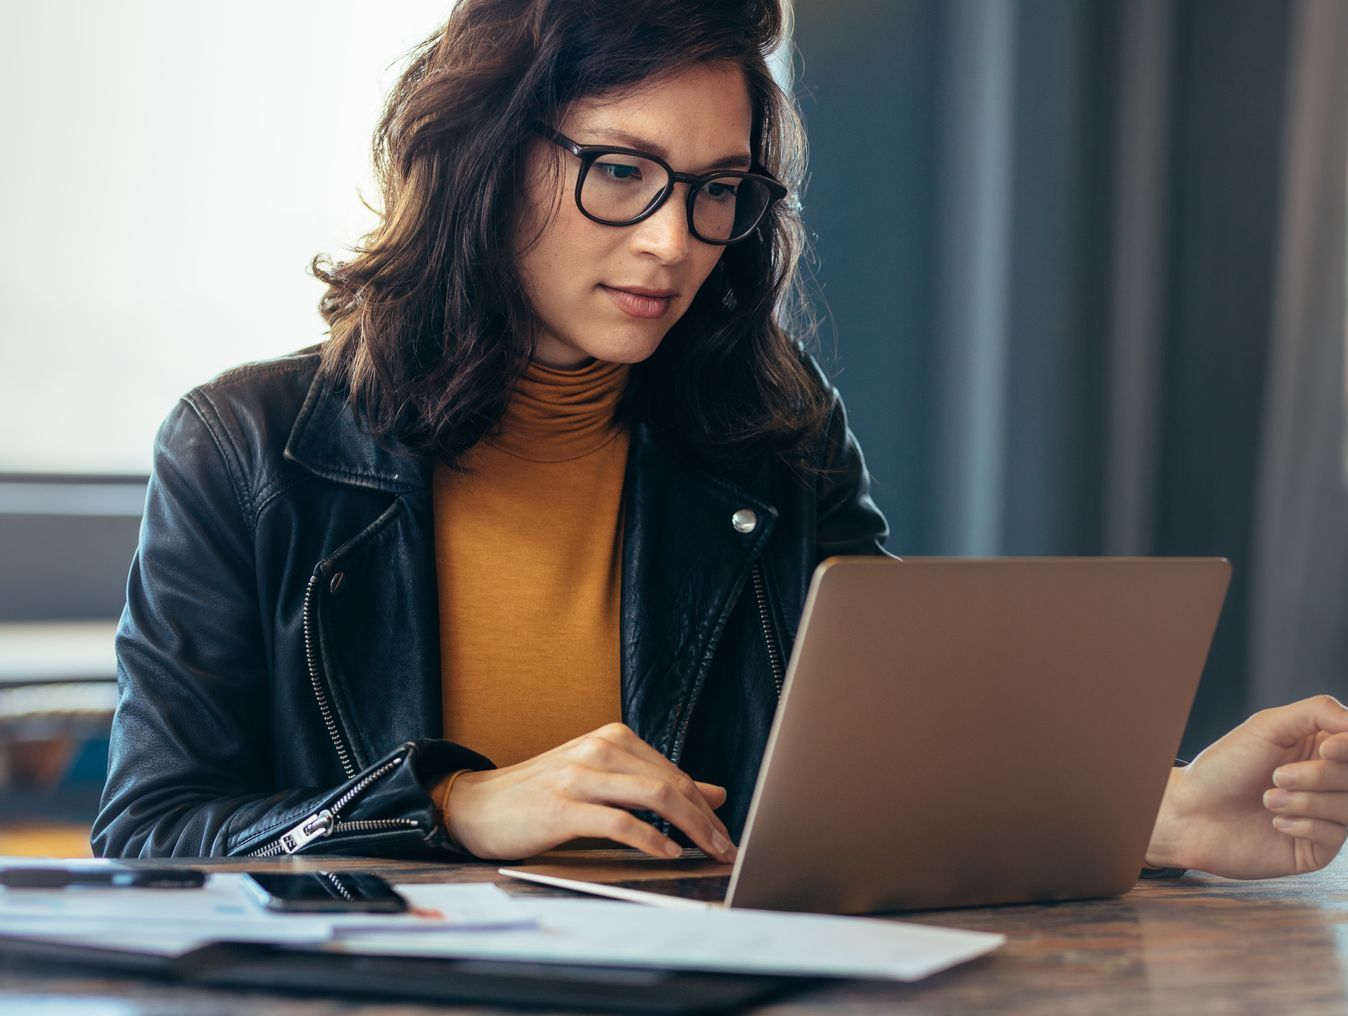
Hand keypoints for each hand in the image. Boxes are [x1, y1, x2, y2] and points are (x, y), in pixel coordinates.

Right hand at [443, 722, 736, 862]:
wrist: (476, 804)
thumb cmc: (541, 795)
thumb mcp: (602, 780)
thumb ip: (654, 784)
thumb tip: (714, 793)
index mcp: (612, 739)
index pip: (674, 772)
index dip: (706, 806)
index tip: (725, 833)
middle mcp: (599, 749)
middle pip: (671, 783)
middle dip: (706, 819)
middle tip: (726, 848)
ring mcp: (580, 775)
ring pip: (653, 797)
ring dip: (690, 828)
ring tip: (708, 852)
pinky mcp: (562, 807)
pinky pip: (619, 822)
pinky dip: (650, 839)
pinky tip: (667, 852)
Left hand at [1146, 694, 1347, 877]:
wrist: (1191, 813)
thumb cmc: (1223, 768)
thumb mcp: (1266, 727)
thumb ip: (1316, 712)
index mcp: (1318, 749)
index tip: (1327, 750)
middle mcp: (1326, 782)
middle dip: (1317, 776)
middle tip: (1277, 776)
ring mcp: (1324, 815)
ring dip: (1305, 802)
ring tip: (1268, 799)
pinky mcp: (1316, 847)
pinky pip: (1333, 836)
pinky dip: (1301, 825)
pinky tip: (1274, 822)